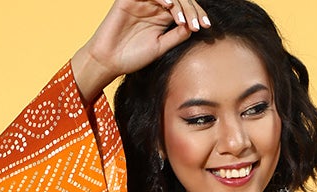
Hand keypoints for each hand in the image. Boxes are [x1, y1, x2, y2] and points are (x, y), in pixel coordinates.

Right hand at [71, 1, 211, 102]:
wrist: (109, 61)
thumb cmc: (133, 56)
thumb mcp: (161, 47)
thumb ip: (177, 36)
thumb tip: (195, 27)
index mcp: (163, 16)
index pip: (185, 8)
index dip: (196, 15)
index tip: (207, 27)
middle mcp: (155, 5)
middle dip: (191, 10)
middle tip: (198, 24)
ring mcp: (143, 0)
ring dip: (179, 4)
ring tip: (184, 19)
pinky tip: (170, 6)